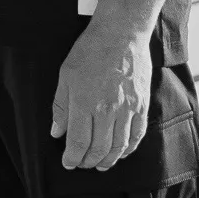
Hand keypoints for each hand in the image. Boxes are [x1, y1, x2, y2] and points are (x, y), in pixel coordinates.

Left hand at [50, 19, 150, 169]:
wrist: (121, 33)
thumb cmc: (90, 51)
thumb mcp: (66, 75)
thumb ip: (60, 106)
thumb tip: (57, 132)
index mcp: (85, 103)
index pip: (78, 142)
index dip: (72, 157)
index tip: (68, 163)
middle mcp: (108, 109)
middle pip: (99, 148)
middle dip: (88, 162)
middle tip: (82, 164)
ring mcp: (128, 108)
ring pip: (119, 146)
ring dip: (108, 160)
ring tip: (100, 164)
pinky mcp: (142, 105)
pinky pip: (137, 135)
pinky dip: (128, 148)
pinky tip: (121, 152)